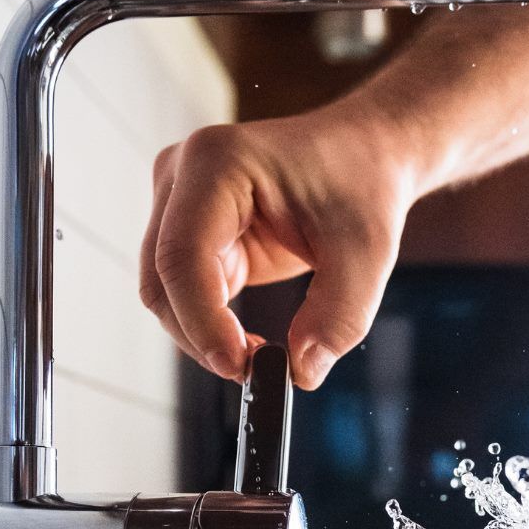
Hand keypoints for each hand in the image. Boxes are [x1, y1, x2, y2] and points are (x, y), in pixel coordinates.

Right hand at [139, 105, 417, 389]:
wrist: (363, 156)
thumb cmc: (362, 185)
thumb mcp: (367, 254)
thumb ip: (339, 317)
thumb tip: (302, 372)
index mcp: (218, 162)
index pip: (183, 255)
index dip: (202, 320)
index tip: (240, 366)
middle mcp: (183, 176)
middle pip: (161, 279)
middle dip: (201, 336)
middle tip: (254, 371)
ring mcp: (179, 204)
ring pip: (165, 293)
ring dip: (203, 336)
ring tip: (259, 356)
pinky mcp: (191, 233)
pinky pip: (185, 294)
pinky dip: (211, 327)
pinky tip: (250, 341)